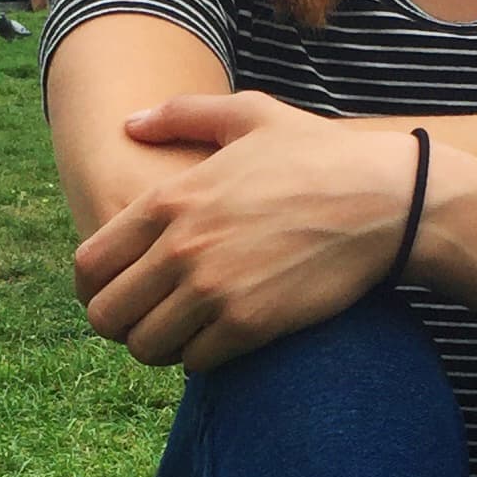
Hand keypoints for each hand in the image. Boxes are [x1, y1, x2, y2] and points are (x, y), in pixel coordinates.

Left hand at [75, 91, 417, 368]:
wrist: (386, 202)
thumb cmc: (318, 155)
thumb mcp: (250, 114)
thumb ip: (182, 114)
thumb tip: (129, 124)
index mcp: (169, 199)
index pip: (90, 264)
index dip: (94, 286)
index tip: (118, 290)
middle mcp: (180, 248)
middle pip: (107, 315)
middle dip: (121, 322)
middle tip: (149, 317)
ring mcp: (213, 289)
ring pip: (145, 346)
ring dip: (159, 344)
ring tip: (182, 331)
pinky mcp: (249, 324)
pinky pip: (194, 362)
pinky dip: (200, 357)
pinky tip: (219, 339)